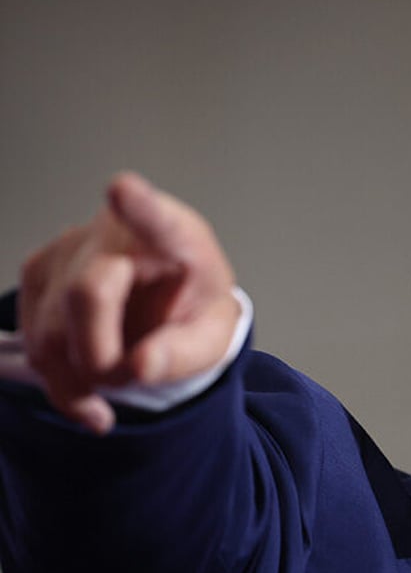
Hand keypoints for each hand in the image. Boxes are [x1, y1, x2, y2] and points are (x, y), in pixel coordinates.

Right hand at [18, 172, 239, 433]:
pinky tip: (92, 384)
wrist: (168, 304)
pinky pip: (37, 345)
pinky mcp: (39, 276)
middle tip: (135, 373)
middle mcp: (117, 233)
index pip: (158, 220)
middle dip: (103, 357)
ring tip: (121, 375)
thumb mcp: (211, 338)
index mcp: (177, 238)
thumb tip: (140, 365)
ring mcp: (69, 250)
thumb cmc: (193, 312)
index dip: (140, 206)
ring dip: (84, 376)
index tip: (123, 189)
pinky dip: (64, 380)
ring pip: (51, 331)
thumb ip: (185, 353)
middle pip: (86, 296)